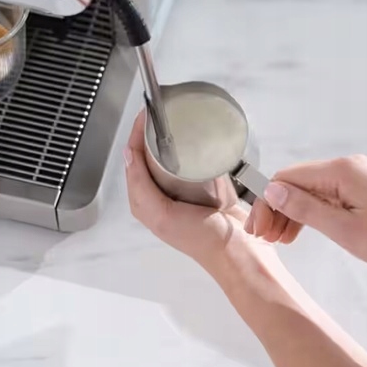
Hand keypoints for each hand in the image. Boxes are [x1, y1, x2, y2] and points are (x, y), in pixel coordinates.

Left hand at [125, 111, 278, 273]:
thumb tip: (128, 155)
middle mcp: (159, 197)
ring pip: (167, 157)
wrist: (239, 253)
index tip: (145, 114)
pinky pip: (189, 163)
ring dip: (168, 138)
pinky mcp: (200, 189)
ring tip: (173, 120)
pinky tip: (194, 139)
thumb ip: (142, 187)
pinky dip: (188, 148)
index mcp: (144, 203)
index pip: (133, 159)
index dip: (136, 134)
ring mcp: (180, 193)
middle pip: (147, 155)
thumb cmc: (203, 240)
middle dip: (149, 132)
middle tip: (159, 113)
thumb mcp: (163, 214)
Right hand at [247, 155, 366, 273]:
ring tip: (277, 239)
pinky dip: (307, 213)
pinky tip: (295, 231)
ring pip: (306, 191)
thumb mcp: (343, 229)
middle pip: (294, 183)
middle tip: (263, 236)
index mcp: (339, 171)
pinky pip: (322, 196)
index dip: (267, 202)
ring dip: (289, 213)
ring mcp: (350, 176)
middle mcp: (343, 167)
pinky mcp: (355, 188)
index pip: (286, 178)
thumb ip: (304, 208)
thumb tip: (271, 191)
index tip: (257, 227)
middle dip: (275, 209)